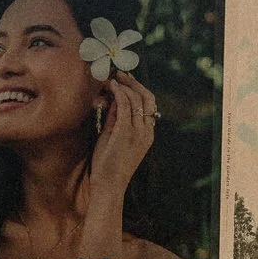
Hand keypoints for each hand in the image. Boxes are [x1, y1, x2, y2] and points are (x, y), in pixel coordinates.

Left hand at [88, 70, 157, 195]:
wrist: (109, 185)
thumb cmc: (109, 164)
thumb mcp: (113, 136)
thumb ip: (115, 118)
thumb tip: (113, 98)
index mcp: (148, 133)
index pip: (149, 104)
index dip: (138, 88)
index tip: (125, 79)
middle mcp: (147, 131)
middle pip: (147, 97)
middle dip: (134, 82)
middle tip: (120, 73)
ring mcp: (138, 131)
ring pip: (136, 98)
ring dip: (124, 85)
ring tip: (111, 78)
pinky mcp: (125, 132)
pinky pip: (125, 104)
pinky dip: (118, 92)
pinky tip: (111, 86)